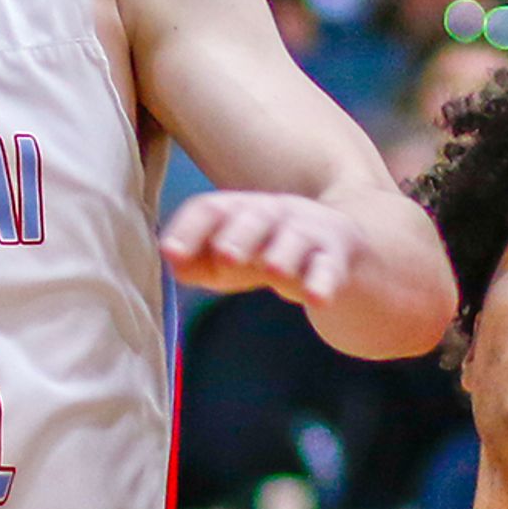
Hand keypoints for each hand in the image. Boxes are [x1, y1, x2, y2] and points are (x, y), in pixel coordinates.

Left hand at [163, 190, 372, 316]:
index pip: (210, 209)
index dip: (189, 229)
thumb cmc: (265, 251)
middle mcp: (274, 214)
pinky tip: (317, 299)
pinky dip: (324, 283)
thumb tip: (174, 263)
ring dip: (283, 252)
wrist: (335, 244)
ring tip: (273, 269)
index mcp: (239, 210)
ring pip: (296, 238)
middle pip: (256, 217)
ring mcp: (308, 234)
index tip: (171, 253)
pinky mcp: (336, 259)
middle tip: (225, 255)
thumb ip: (195, 263)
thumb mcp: (227, 258)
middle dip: (240, 234)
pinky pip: (330, 269)